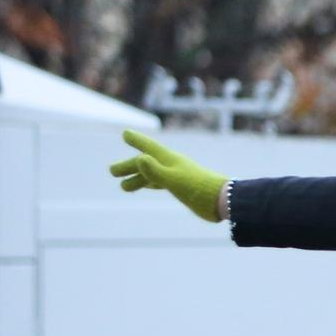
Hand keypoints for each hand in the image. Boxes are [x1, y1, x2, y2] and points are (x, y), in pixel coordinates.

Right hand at [109, 130, 228, 222]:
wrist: (222, 201)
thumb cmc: (198, 189)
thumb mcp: (173, 180)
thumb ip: (155, 171)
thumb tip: (139, 158)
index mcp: (170, 160)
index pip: (149, 148)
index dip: (137, 141)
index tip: (125, 133)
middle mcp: (172, 166)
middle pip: (146, 163)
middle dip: (129, 166)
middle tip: (112, 171)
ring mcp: (178, 176)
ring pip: (152, 175)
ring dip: (137, 179)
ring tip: (123, 187)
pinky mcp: (183, 188)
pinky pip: (161, 182)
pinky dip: (151, 183)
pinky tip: (147, 186)